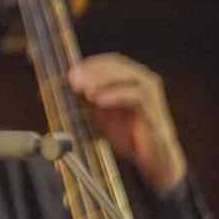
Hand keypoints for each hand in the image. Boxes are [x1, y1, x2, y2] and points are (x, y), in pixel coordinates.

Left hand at [68, 53, 186, 192]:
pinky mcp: (154, 107)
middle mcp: (142, 80)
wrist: (151, 157)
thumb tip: (65, 86)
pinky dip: (115, 95)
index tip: (70, 74)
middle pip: (117, 65)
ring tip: (85, 91)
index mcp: (129, 78)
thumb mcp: (100, 114)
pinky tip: (98, 101)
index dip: (88, 65)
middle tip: (74, 80)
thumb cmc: (127, 134)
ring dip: (103, 80)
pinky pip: (136, 95)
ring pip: (127, 75)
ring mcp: (150, 92)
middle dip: (92, 71)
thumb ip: (87, 99)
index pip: (109, 61)